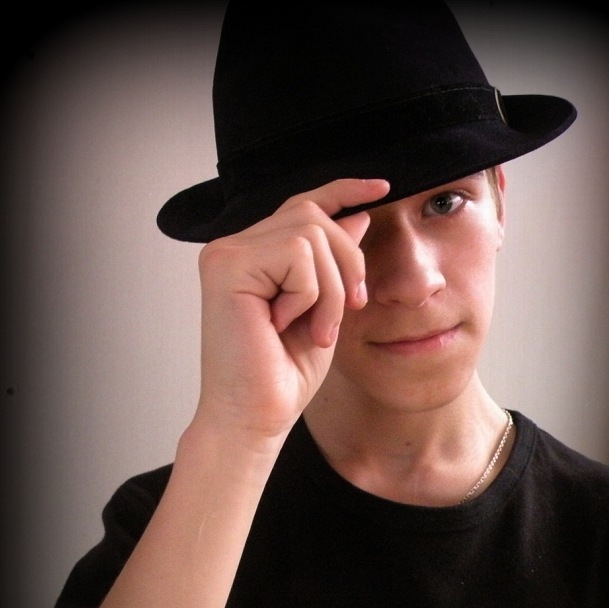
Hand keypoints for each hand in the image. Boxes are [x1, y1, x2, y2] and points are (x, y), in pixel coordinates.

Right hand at [193, 178, 389, 440]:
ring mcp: (226, 254)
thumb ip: (334, 264)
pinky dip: (309, 295)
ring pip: (311, 232)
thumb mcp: (324, 310)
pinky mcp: (226, 265)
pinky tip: (284, 325)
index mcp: (255, 256)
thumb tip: (357, 216)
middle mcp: (234, 248)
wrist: (255, 419)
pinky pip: (297, 254)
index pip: (302, 206)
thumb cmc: (284, 374)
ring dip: (331, 288)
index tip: (382, 188)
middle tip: (351, 310)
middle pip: (314, 215)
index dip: (343, 190)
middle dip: (348, 263)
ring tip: (316, 329)